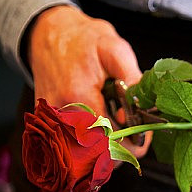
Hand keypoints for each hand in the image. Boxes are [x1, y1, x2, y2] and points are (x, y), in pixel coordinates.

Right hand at [27, 5, 150, 159]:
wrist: (47, 34)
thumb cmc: (83, 40)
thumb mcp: (115, 49)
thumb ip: (131, 79)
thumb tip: (138, 111)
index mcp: (78, 97)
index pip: (109, 141)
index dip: (132, 143)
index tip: (144, 135)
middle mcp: (60, 116)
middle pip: (97, 156)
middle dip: (121, 148)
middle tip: (132, 130)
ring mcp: (51, 124)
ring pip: (86, 157)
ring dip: (106, 147)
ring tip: (113, 123)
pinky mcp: (47, 128)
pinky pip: (74, 149)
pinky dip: (91, 143)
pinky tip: (99, 124)